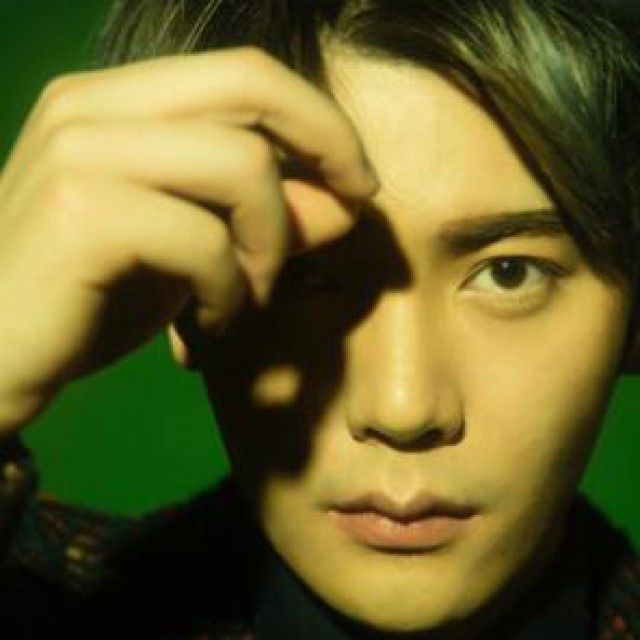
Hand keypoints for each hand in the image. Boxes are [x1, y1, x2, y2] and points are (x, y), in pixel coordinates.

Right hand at [0, 46, 378, 431]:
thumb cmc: (92, 301)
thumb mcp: (194, 254)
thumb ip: (263, 219)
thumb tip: (346, 200)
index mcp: (115, 103)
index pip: (245, 73)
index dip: (319, 119)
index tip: (359, 179)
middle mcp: (92, 108)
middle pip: (251, 86)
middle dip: (327, 147)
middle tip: (351, 210)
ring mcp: (80, 151)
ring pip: (241, 165)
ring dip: (269, 243)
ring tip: (248, 294)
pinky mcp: (80, 211)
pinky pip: (204, 239)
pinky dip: (228, 290)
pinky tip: (208, 320)